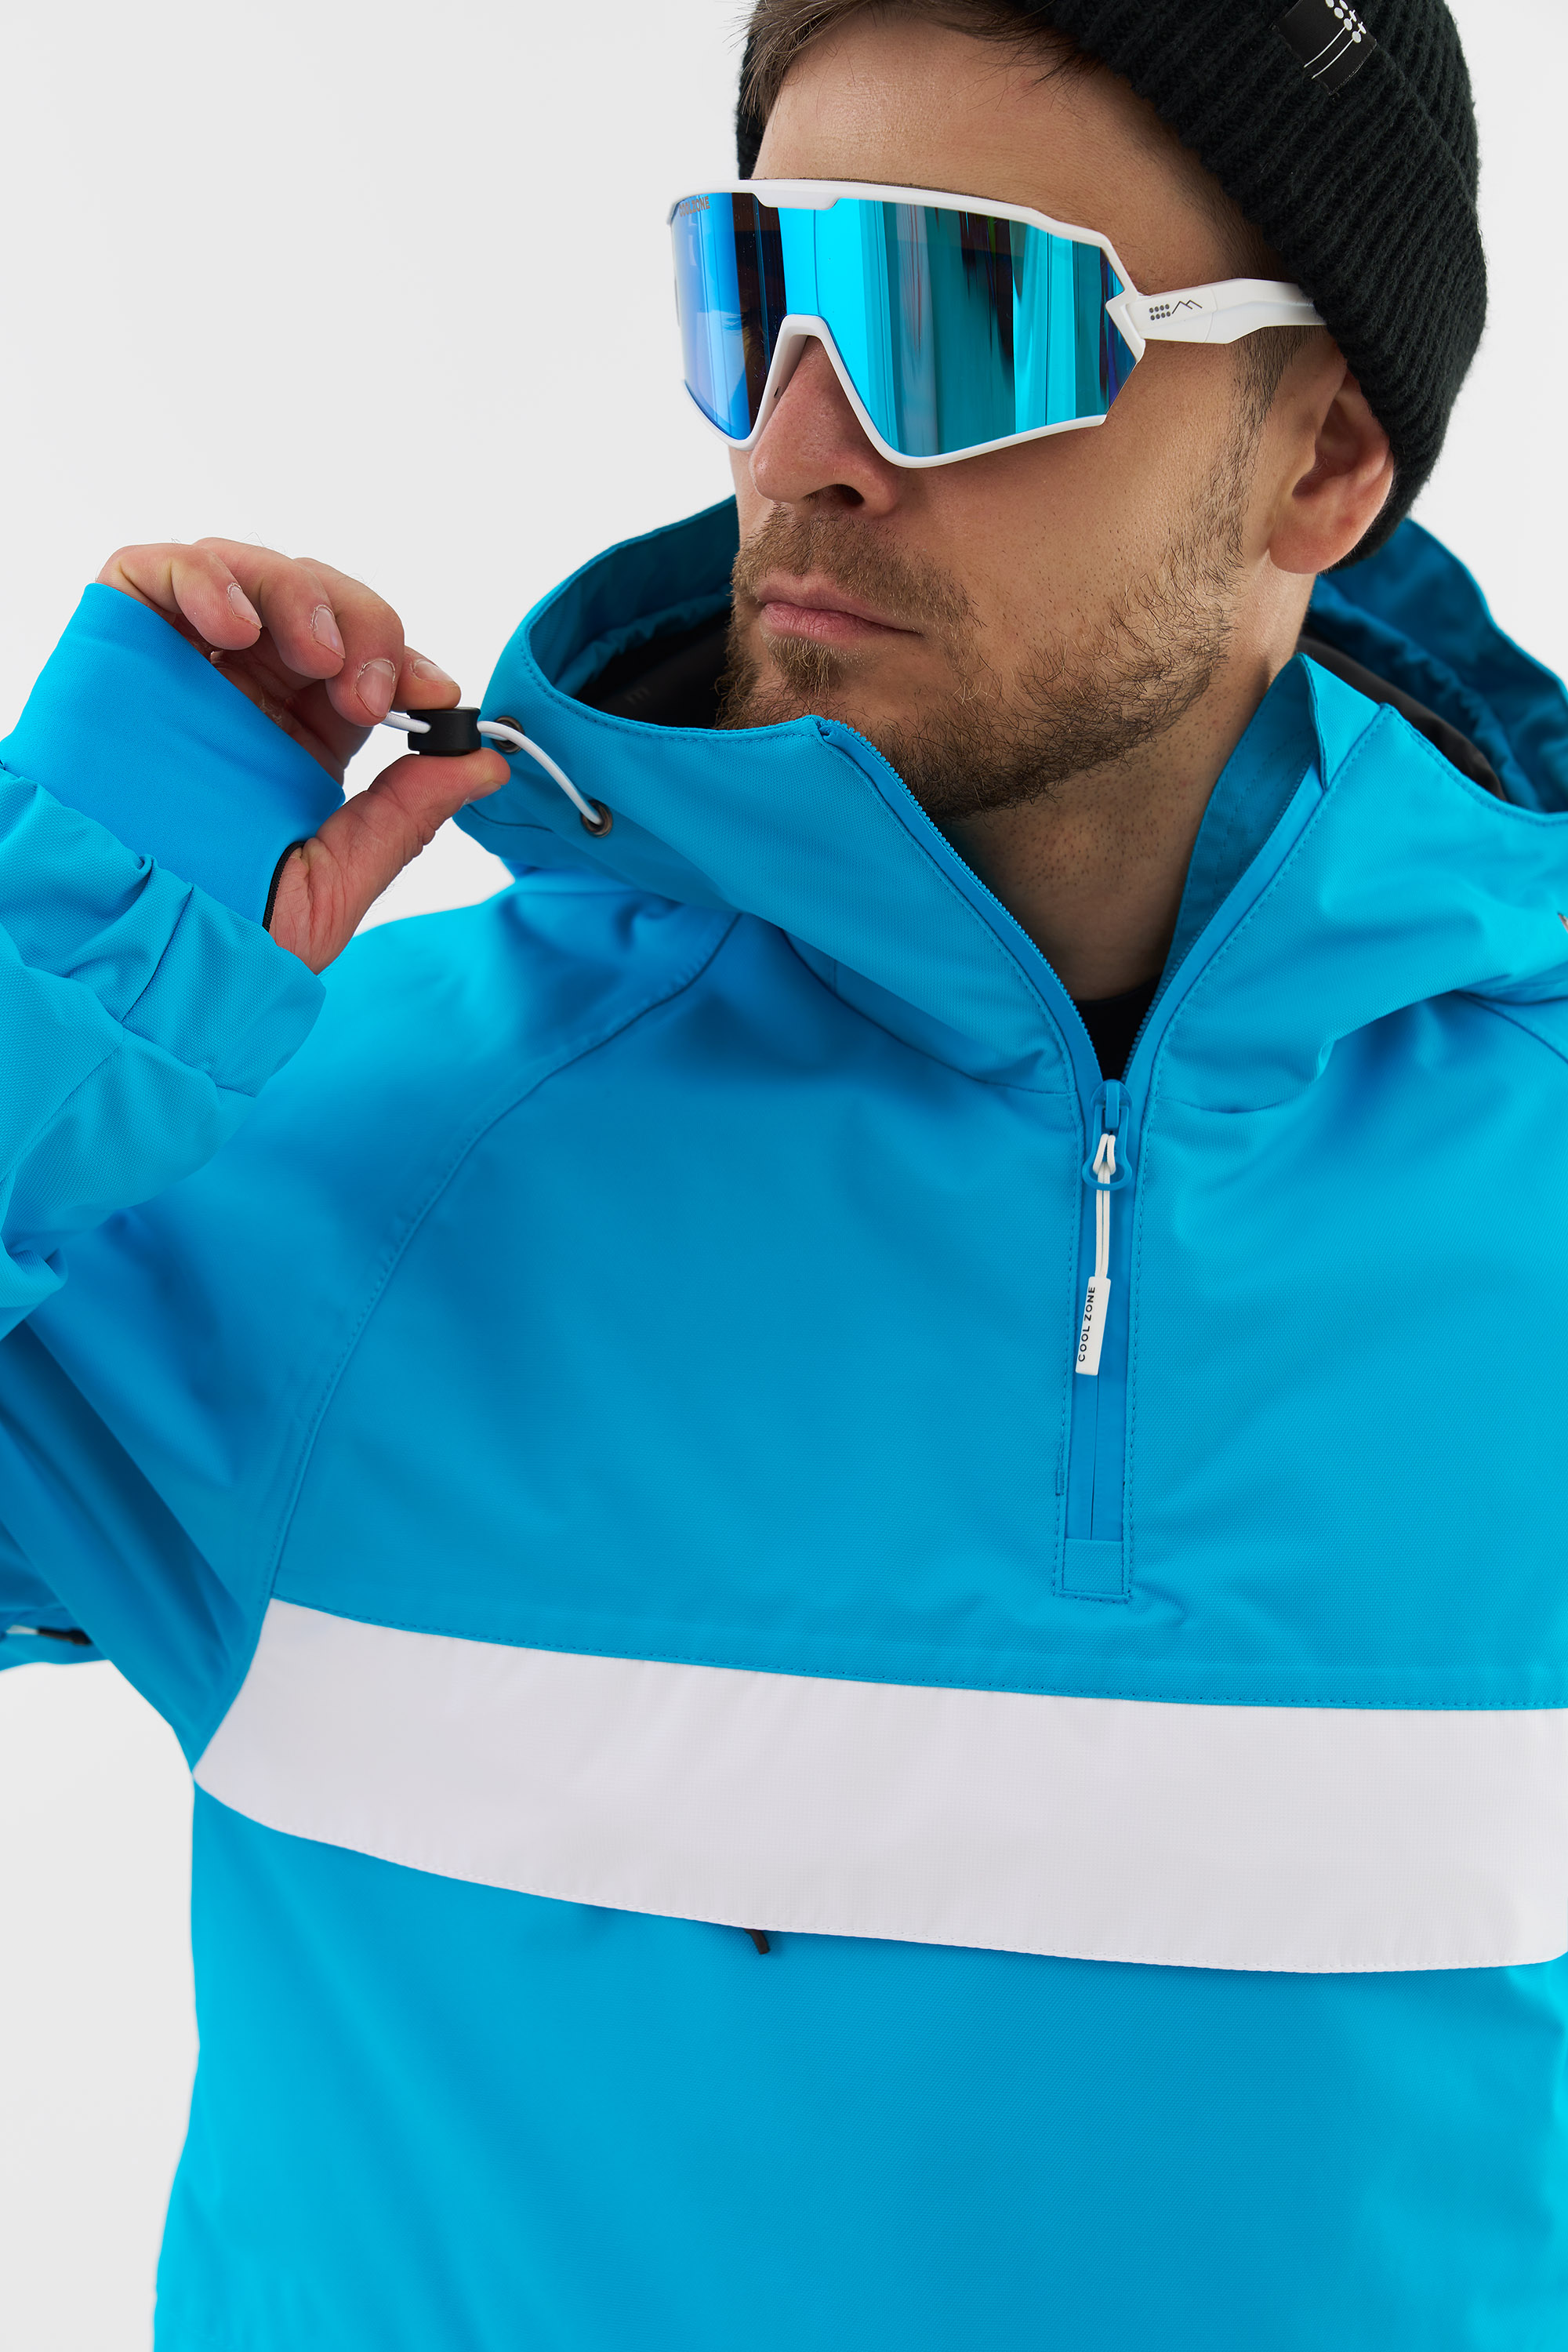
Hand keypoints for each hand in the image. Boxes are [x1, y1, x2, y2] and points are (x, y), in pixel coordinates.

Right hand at [97, 538, 508, 970]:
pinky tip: (236, 627)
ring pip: (249, 573)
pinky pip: (153, 572)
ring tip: (318, 655)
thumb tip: (487, 763)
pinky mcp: (117, 645)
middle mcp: (242, 691)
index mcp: (297, 737)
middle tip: (370, 687)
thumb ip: (406, 817)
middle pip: (316, 604)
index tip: (435, 695)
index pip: (362, 663)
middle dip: (364, 626)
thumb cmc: (216, 927)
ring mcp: (180, 665)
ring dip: (301, 594)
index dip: (404, 661)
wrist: (126, 947)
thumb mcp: (332, 881)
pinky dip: (205, 575)